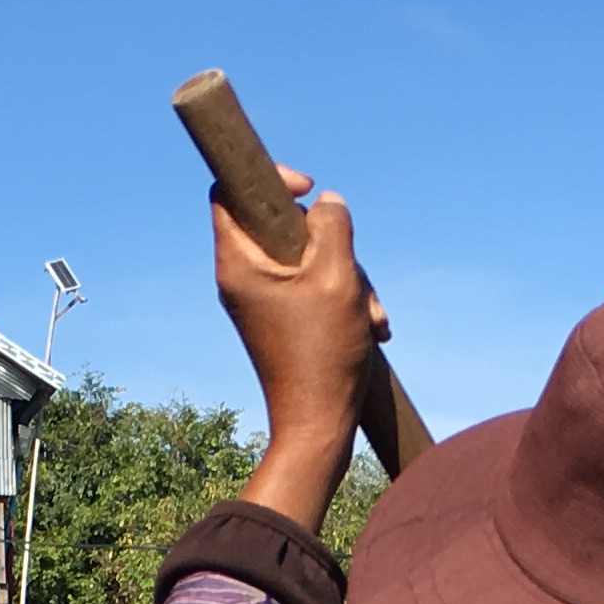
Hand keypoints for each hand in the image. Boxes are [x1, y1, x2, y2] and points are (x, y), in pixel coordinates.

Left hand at [213, 165, 387, 528]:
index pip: (231, 191)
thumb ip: (333, 228)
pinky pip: (312, 290)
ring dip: (347, 279)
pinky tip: (370, 327)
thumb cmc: (323, 355)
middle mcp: (241, 279)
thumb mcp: (338, 279)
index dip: (270, 177)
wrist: (317, 427)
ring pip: (306, 261)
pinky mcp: (280, 320)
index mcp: (238, 263)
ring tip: (372, 316)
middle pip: (283, 227)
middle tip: (355, 274)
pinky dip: (342, 301)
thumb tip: (327, 202)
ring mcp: (261, 301)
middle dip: (331, 245)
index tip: (307, 188)